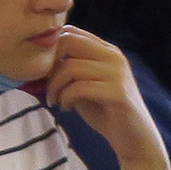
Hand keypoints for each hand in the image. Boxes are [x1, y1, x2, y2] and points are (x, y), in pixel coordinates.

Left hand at [37, 26, 154, 149]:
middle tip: (45, 84)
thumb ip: (67, 68)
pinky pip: (79, 87)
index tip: (43, 70)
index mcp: (105, 50)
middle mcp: (113, 56)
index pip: (71, 31)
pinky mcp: (117, 92)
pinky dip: (66, 98)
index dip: (50, 48)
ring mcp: (117, 73)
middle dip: (49, 63)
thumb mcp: (82, 83)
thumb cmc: (103, 110)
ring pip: (71, 67)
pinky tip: (67, 107)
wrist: (132, 138)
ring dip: (55, 86)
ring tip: (55, 100)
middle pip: (69, 42)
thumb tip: (38, 60)